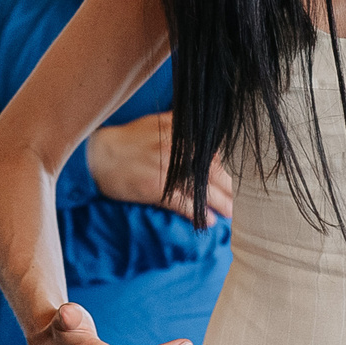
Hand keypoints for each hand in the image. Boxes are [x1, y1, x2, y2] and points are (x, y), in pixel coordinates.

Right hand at [87, 113, 235, 221]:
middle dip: (231, 188)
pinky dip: (196, 213)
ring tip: (234, 215)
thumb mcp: (156, 123)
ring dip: (221, 203)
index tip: (245, 179)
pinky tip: (208, 221)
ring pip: (202, 189)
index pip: (215, 153)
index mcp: (182, 135)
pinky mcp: (156, 187)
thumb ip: (180, 124)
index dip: (232, 168)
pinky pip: (182, 203)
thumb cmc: (127, 139)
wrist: (97, 155)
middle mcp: (178, 151)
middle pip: (214, 172)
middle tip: (248, 203)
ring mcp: (168, 170)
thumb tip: (202, 124)